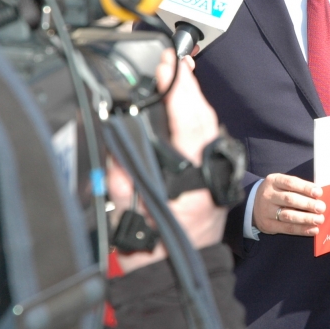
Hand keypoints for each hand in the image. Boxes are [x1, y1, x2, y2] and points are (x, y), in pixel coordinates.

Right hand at [110, 49, 225, 272]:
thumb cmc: (155, 242)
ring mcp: (216, 168)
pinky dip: (196, 116)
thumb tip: (113, 140)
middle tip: (172, 59)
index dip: (177, 88)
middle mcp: (208, 166)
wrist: (178, 269)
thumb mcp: (129, 208)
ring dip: (192, 98)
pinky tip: (187, 104)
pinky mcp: (217, 172)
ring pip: (207, 123)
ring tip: (178, 73)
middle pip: (200, 114)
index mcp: (190, 172)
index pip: (187, 118)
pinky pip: (207, 136)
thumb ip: (120, 173)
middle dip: (186, 85)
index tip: (168, 64)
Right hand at [252, 174, 324, 235]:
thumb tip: (319, 195)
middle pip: (289, 199)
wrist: (253, 204)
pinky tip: (313, 230)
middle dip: (308, 204)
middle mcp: (268, 195)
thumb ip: (298, 187)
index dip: (305, 187)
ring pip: (288, 215)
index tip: (319, 192)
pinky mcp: (268, 225)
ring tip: (319, 219)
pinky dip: (301, 229)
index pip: (290, 183)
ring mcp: (266, 211)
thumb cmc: (276, 192)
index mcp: (273, 181)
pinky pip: (287, 228)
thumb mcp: (281, 184)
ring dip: (306, 218)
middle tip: (321, 207)